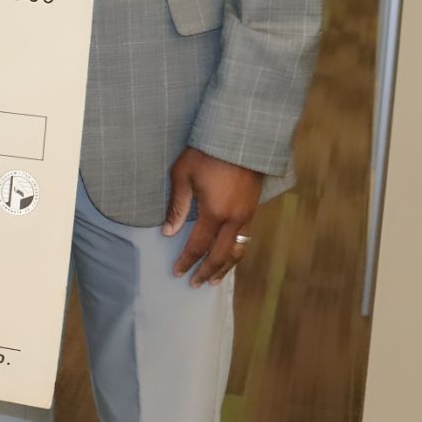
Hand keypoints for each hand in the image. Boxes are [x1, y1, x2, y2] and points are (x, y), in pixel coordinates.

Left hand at [163, 147, 263, 285]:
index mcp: (214, 213)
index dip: (187, 261)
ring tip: (214, 279)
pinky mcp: (253, 209)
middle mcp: (234, 219)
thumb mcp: (183, 175)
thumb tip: (168, 232)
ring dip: (225, 267)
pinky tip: (229, 256)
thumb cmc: (206, 154)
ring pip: (238, 250)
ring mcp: (247, 215)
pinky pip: (245, 238)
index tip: (177, 272)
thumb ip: (177, 207)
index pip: (199, 246)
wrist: (240, 138)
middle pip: (220, 255)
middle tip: (195, 283)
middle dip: (206, 271)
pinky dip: (236, 252)